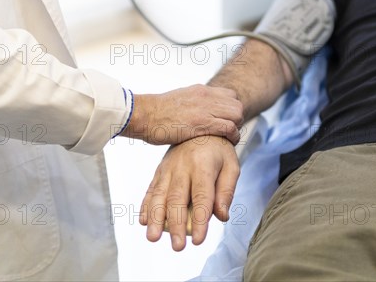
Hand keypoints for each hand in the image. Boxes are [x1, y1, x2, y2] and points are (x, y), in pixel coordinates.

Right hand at [122, 85, 243, 144]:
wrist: (144, 114)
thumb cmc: (155, 112)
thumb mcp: (178, 100)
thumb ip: (191, 104)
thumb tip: (195, 113)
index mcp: (200, 90)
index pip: (230, 95)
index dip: (231, 109)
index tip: (225, 120)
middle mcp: (206, 96)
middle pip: (237, 104)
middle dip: (236, 119)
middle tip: (228, 130)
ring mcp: (206, 109)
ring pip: (237, 114)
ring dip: (236, 127)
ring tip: (229, 137)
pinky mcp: (203, 123)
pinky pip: (230, 128)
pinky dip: (233, 136)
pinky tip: (228, 142)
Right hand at [140, 136, 240, 250]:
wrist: (200, 128)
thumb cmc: (219, 151)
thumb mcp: (232, 166)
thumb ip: (227, 191)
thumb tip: (221, 216)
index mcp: (203, 165)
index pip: (201, 196)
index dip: (200, 219)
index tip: (199, 240)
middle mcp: (182, 167)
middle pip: (177, 199)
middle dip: (176, 225)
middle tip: (178, 247)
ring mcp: (168, 168)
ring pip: (159, 195)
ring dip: (155, 218)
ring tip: (153, 237)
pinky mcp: (159, 171)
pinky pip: (151, 190)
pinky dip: (146, 206)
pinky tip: (143, 221)